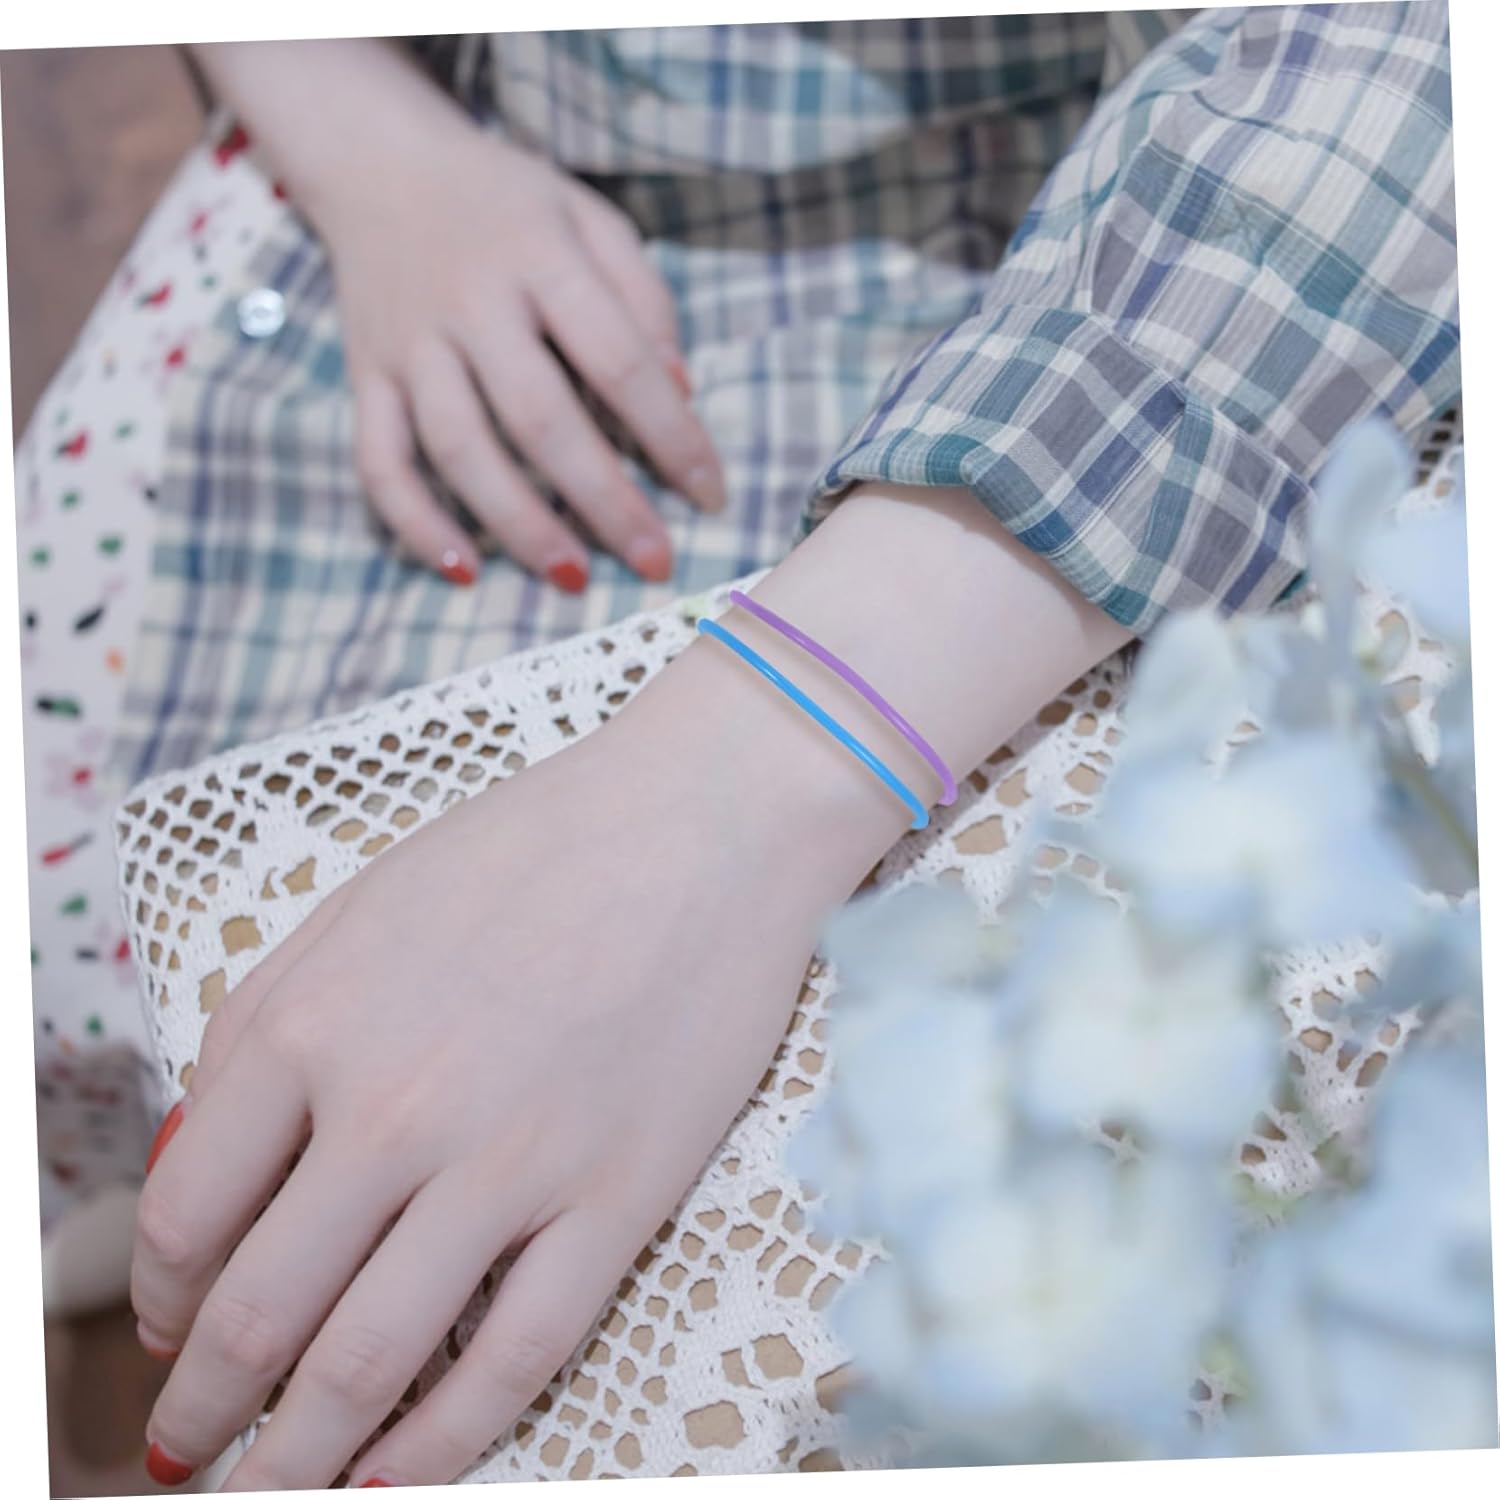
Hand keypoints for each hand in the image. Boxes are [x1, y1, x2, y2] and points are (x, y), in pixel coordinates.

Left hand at [130, 644, 872, 1490]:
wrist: (702, 817)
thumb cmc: (533, 847)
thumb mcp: (362, 908)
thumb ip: (268, 1026)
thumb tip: (208, 1163)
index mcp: (309, 1026)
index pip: (189, 1216)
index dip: (163, 1301)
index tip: (171, 1335)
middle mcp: (392, 1109)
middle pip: (261, 1313)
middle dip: (206, 1407)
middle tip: (189, 1452)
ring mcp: (509, 1163)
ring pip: (369, 1362)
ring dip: (299, 1458)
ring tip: (270, 1494)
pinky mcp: (617, 1197)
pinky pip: (512, 1359)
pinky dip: (440, 1444)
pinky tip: (397, 1476)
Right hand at [190, 38, 725, 591]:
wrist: (376, 158)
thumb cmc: (507, 202)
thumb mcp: (590, 219)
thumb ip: (643, 298)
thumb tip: (681, 392)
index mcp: (539, 259)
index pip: (619, 360)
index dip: (671, 435)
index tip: (709, 496)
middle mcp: (469, 304)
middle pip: (540, 419)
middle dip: (603, 501)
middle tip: (653, 561)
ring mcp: (409, 345)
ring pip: (459, 450)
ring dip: (518, 524)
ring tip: (572, 577)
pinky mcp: (365, 376)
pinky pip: (379, 461)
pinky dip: (414, 522)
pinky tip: (460, 569)